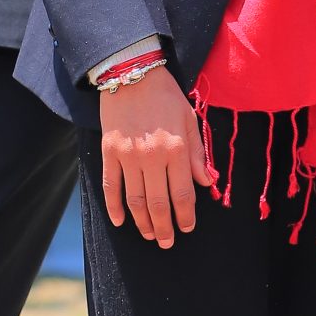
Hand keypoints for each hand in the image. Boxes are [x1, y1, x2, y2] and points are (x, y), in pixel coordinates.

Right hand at [101, 64, 212, 247]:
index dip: (185, 216)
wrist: (131, 73)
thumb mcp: (189, 119)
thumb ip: (198, 152)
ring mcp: (128, 155)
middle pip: (158, 202)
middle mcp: (152, 156)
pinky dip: (114, 207)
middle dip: (164, 227)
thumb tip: (206, 183)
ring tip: (149, 235)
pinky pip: (111, 186)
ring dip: (142, 222)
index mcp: (176, 148)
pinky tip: (120, 221)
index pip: (183, 193)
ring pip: (134, 200)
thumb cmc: (166, 95)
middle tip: (167, 242)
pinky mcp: (109, 152)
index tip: (187, 228)